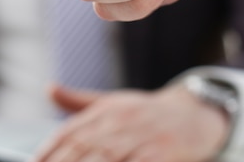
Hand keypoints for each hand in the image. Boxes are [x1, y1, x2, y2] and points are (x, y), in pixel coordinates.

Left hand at [34, 84, 228, 161]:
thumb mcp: (114, 103)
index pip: (69, 132)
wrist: (195, 116)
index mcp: (106, 110)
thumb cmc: (148, 113)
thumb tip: (49, 89)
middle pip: (82, 147)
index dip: (48, 150)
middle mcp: (121, 121)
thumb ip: (79, 102)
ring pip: (105, 158)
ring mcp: (141, 137)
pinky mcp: (161, 153)